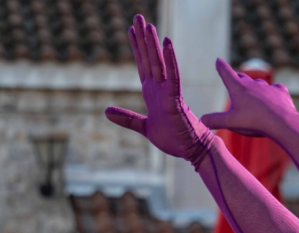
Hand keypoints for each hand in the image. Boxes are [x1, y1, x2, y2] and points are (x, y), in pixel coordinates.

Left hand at [105, 15, 214, 166]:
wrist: (192, 151)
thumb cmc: (174, 138)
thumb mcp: (144, 127)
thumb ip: (127, 118)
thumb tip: (106, 111)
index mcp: (151, 93)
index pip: (142, 65)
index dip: (136, 47)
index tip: (131, 30)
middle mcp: (159, 88)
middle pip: (149, 58)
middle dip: (143, 38)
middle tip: (138, 17)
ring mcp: (168, 92)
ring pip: (159, 63)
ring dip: (153, 43)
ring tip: (148, 25)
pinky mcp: (175, 100)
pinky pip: (173, 76)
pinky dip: (170, 59)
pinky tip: (167, 43)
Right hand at [200, 59, 298, 139]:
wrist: (282, 123)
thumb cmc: (254, 122)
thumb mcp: (231, 123)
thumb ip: (214, 121)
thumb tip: (201, 120)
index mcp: (238, 87)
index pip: (226, 72)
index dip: (221, 67)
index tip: (218, 61)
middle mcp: (252, 84)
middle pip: (242, 77)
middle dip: (237, 78)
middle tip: (235, 79)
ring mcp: (268, 87)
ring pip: (259, 84)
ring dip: (256, 88)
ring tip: (255, 97)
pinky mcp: (281, 92)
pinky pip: (277, 89)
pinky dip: (274, 93)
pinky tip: (274, 98)